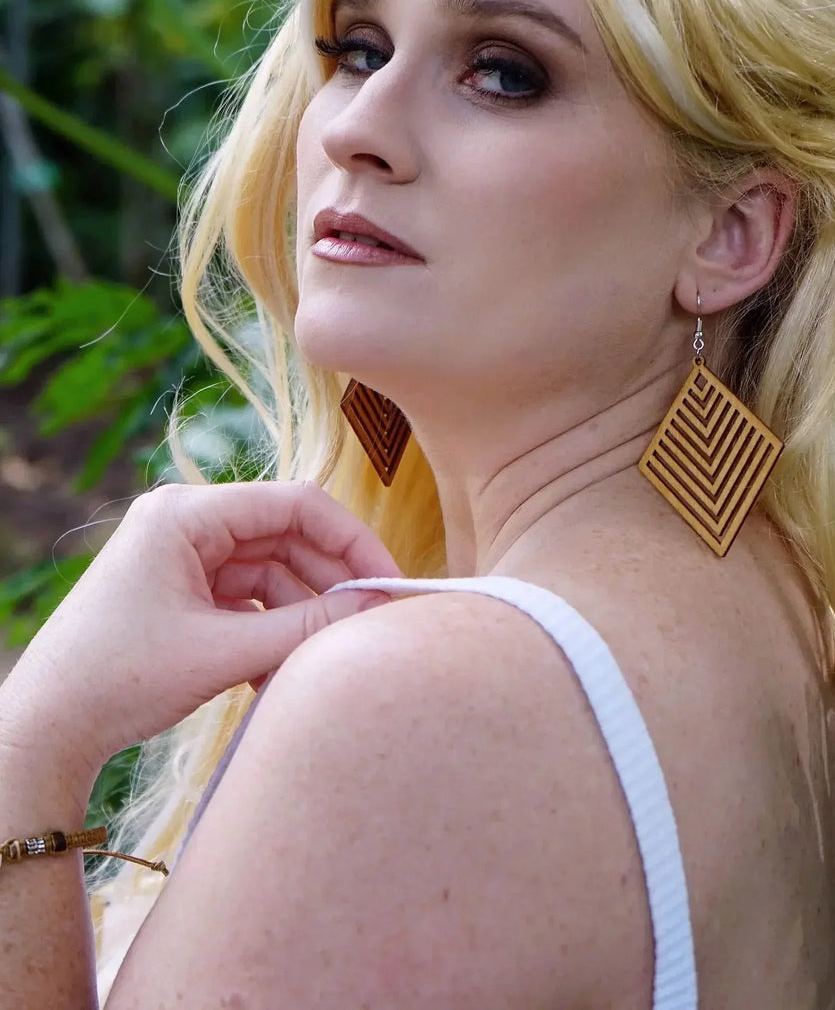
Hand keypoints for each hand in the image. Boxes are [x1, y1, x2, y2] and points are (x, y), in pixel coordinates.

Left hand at [0, 481, 400, 782]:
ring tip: (321, 660)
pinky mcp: (183, 590)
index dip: (352, 540)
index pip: (296, 504)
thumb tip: (375, 607)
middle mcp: (187, 522)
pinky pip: (248, 600)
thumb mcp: (223, 653)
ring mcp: (184, 556)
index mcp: (187, 513)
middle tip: (371, 622)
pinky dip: (270, 631)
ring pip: (272, 572)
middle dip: (329, 582)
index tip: (389, 582)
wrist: (44, 731)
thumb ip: (305, 627)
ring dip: (299, 616)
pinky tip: (281, 672)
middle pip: (287, 537)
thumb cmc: (118, 680)